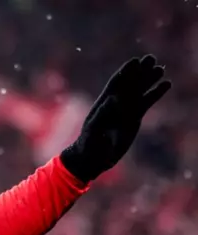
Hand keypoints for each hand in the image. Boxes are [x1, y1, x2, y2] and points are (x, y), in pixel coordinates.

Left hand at [60, 54, 171, 181]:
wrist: (94, 157)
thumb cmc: (88, 143)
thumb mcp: (93, 129)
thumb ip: (102, 114)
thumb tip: (114, 98)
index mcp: (104, 103)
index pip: (116, 83)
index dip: (125, 72)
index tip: (135, 62)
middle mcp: (116, 103)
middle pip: (130, 83)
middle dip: (140, 71)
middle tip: (151, 58)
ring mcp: (126, 110)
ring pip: (140, 91)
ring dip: (149, 79)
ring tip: (161, 68)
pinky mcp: (134, 118)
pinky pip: (147, 102)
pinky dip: (156, 93)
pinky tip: (166, 84)